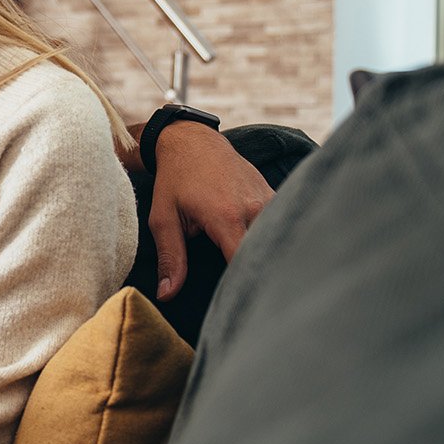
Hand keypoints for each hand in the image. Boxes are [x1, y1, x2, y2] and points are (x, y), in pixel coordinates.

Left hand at [146, 122, 274, 299]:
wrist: (192, 140)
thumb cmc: (175, 180)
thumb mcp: (163, 219)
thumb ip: (170, 258)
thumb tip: (166, 295)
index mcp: (226, 216)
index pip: (244, 262)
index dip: (243, 285)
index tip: (241, 303)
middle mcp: (254, 207)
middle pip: (267, 252)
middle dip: (263, 274)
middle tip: (263, 300)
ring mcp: (268, 198)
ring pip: (278, 237)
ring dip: (271, 256)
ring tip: (269, 279)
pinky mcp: (273, 194)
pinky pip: (279, 222)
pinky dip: (274, 238)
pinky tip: (271, 254)